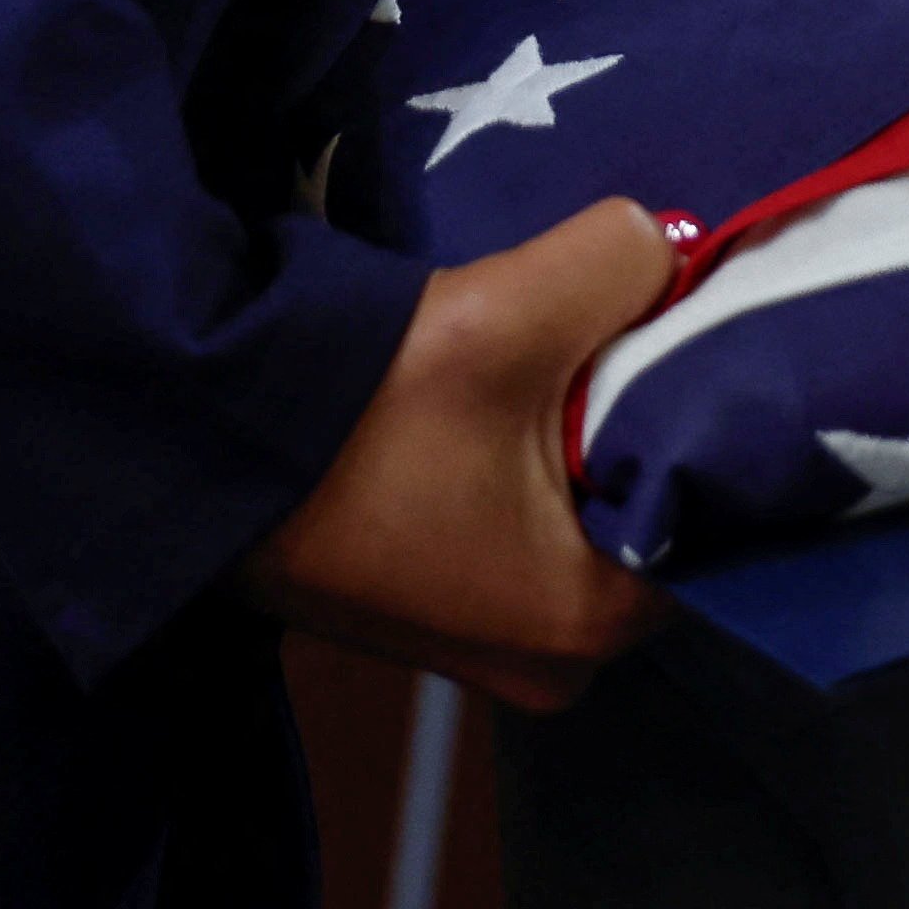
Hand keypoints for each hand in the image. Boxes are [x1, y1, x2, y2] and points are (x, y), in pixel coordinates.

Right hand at [237, 197, 677, 713]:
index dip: (709, 411)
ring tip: (556, 340)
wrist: (197, 446)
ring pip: (570, 511)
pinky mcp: (423, 607)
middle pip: (637, 510)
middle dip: (630, 413)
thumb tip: (658, 246)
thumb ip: (621, 261)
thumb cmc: (364, 412)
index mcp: (589, 623)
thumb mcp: (510, 310)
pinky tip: (493, 384)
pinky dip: (511, 456)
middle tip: (623, 321)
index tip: (702, 330)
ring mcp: (476, 643)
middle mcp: (546, 662)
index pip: (711, 513)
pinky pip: (512, 525)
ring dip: (562, 429)